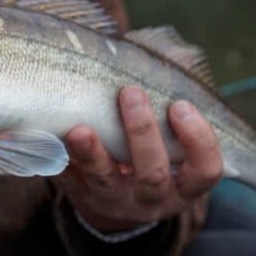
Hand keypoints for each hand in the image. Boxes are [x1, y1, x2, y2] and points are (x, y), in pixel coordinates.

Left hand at [56, 86, 222, 231]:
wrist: (118, 201)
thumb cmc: (153, 154)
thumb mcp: (173, 143)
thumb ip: (174, 106)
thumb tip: (173, 53)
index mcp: (185, 186)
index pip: (206, 170)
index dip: (198, 140)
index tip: (180, 105)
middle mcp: (154, 199)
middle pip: (153, 173)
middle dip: (142, 132)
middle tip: (131, 92)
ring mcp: (117, 203)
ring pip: (105, 181)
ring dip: (92, 153)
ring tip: (79, 129)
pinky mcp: (83, 200)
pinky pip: (68, 183)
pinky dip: (58, 161)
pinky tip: (49, 141)